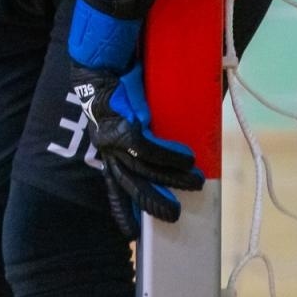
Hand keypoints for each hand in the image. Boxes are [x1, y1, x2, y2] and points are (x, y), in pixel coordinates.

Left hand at [69, 61, 203, 238]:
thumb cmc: (116, 89)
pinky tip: (188, 160)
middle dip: (152, 204)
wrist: (99, 63)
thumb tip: (170, 142)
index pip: (113, 187)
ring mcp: (113, 141)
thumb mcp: (125, 118)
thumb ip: (142, 133)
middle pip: (129, 187)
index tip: (132, 232)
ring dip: (172, 180)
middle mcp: (106, 150)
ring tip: (196, 183)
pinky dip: (170, 157)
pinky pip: (148, 151)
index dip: (122, 211)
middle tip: (175, 216)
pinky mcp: (124, 128)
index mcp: (106, 151)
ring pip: (144, 171)